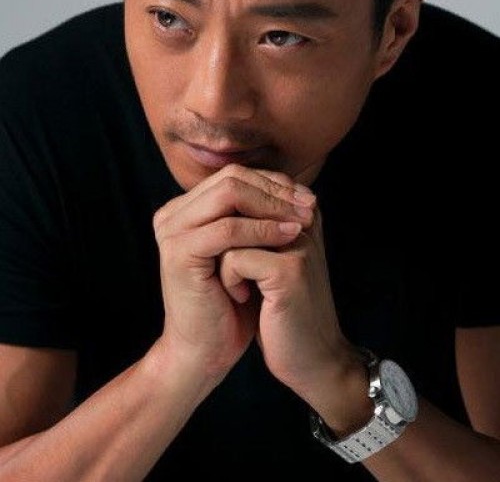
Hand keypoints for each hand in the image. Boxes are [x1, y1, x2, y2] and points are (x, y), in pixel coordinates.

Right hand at [152, 164, 314, 384]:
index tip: (309, 198)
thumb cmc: (231, 303)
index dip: (274, 182)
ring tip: (303, 220)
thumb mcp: (247, 251)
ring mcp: (171, 230)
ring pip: (229, 194)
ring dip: (273, 205)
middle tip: (309, 205)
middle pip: (232, 178)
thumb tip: (295, 183)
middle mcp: (172, 214)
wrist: (207, 350)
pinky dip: (262, 229)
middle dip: (275, 189)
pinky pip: (227, 228)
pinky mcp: (178, 252)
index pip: (235, 175)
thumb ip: (257, 216)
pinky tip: (289, 236)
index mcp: (186, 209)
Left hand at [219, 170, 354, 406]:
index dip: (224, 219)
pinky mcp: (289, 269)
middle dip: (220, 236)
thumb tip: (210, 195)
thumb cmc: (282, 308)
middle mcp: (304, 216)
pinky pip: (234, 258)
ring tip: (237, 284)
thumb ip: (251, 224)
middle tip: (224, 267)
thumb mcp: (268, 257)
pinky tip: (243, 298)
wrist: (311, 359)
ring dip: (222, 260)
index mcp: (301, 209)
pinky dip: (229, 281)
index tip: (227, 254)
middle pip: (237, 199)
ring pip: (230, 229)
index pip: (245, 184)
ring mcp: (299, 241)